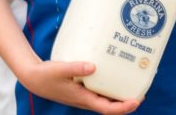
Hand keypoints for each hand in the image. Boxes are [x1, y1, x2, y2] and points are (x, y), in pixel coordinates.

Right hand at [17, 59, 143, 113]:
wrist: (33, 79)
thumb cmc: (45, 76)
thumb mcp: (59, 69)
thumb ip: (75, 67)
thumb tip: (93, 66)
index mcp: (83, 99)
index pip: (107, 109)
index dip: (123, 108)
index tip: (136, 101)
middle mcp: (86, 100)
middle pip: (111, 107)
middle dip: (127, 102)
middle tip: (142, 92)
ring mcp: (84, 96)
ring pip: (106, 100)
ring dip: (119, 95)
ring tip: (132, 84)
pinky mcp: (81, 90)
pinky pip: (99, 92)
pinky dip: (108, 87)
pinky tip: (112, 75)